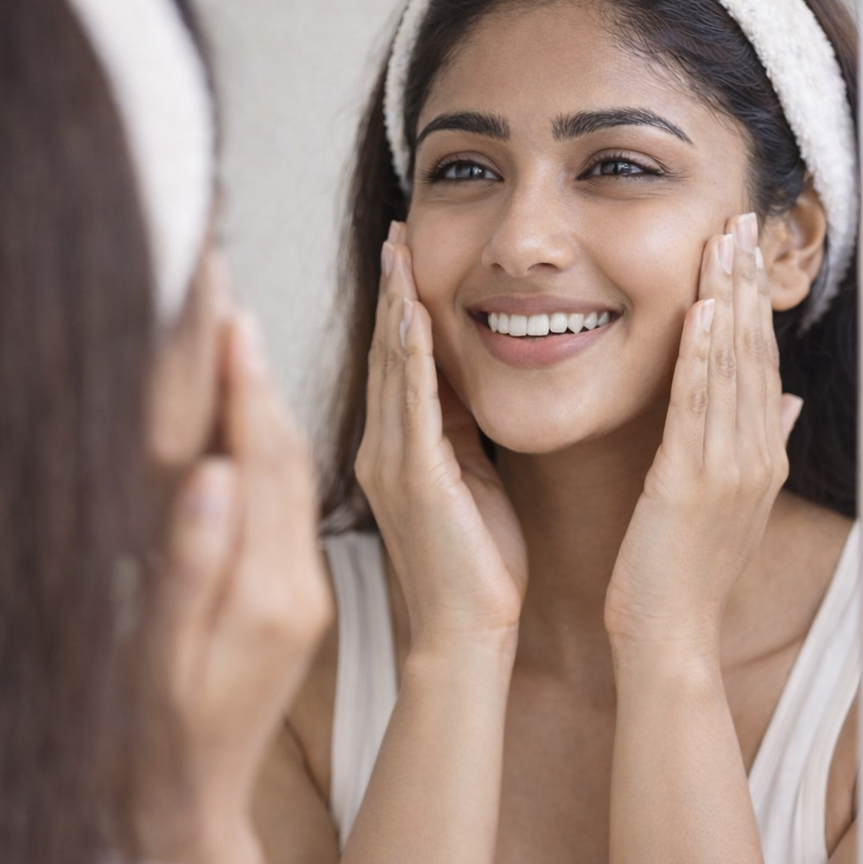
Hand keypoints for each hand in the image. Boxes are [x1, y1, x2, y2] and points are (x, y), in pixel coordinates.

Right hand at [157, 313, 331, 766]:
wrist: (197, 794)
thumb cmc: (166, 731)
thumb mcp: (169, 653)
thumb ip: (191, 564)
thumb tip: (209, 474)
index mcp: (269, 590)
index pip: (262, 467)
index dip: (245, 393)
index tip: (233, 323)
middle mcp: (296, 583)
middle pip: (289, 460)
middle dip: (264, 381)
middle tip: (239, 308)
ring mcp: (300, 589)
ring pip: (296, 478)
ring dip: (276, 407)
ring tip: (253, 342)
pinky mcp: (294, 597)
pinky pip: (294, 506)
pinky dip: (277, 451)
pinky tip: (260, 422)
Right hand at [354, 222, 526, 649]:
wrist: (466, 635)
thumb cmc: (478, 568)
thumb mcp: (473, 483)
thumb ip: (462, 434)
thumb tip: (472, 385)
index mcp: (400, 450)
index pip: (398, 362)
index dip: (401, 304)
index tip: (409, 252)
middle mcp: (383, 449)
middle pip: (386, 352)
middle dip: (392, 288)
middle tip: (398, 229)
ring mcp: (392, 463)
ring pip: (392, 367)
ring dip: (396, 304)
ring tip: (400, 249)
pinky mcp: (412, 480)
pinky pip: (412, 406)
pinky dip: (411, 356)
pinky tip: (414, 315)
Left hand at [604, 212, 802, 652]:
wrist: (670, 635)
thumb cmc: (685, 572)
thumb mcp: (731, 504)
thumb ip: (758, 447)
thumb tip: (785, 401)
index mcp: (760, 457)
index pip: (760, 363)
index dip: (753, 302)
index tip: (743, 248)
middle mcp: (754, 455)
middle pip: (753, 351)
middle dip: (745, 281)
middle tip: (739, 217)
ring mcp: (728, 468)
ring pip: (732, 368)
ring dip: (727, 300)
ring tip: (722, 242)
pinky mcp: (688, 481)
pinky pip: (698, 407)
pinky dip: (703, 356)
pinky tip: (702, 312)